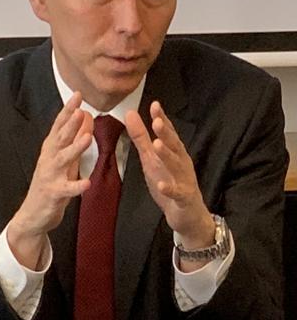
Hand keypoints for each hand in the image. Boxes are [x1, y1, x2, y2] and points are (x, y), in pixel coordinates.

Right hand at [6, 91, 93, 266]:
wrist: (33, 215)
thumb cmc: (50, 185)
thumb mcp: (63, 160)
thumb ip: (73, 140)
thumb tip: (84, 118)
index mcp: (51, 150)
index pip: (59, 126)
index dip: (67, 111)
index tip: (77, 95)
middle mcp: (48, 160)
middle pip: (59, 138)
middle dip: (69, 123)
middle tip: (79, 109)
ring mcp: (50, 176)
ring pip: (62, 160)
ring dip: (74, 149)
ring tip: (87, 138)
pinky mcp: (53, 194)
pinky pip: (66, 189)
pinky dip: (76, 186)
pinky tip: (86, 183)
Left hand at [123, 102, 214, 247]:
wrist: (187, 215)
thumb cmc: (169, 182)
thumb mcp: (151, 159)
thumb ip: (141, 138)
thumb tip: (131, 113)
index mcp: (174, 153)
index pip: (168, 133)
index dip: (162, 119)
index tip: (154, 105)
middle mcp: (182, 163)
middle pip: (175, 146)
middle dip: (166, 133)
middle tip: (157, 121)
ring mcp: (184, 180)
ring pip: (176, 166)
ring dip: (167, 155)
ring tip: (157, 145)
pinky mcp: (183, 198)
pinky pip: (177, 192)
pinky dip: (169, 188)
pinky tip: (160, 184)